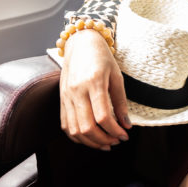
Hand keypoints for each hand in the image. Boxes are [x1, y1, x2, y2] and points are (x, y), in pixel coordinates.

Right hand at [59, 28, 131, 149]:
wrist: (80, 43)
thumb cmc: (101, 58)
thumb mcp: (117, 76)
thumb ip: (121, 102)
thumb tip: (126, 125)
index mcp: (94, 82)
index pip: (103, 116)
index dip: (115, 131)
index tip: (124, 135)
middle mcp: (77, 90)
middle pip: (87, 127)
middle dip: (104, 140)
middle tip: (116, 141)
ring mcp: (66, 96)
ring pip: (74, 130)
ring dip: (91, 142)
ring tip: (105, 143)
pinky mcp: (61, 99)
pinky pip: (65, 125)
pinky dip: (77, 137)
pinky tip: (89, 138)